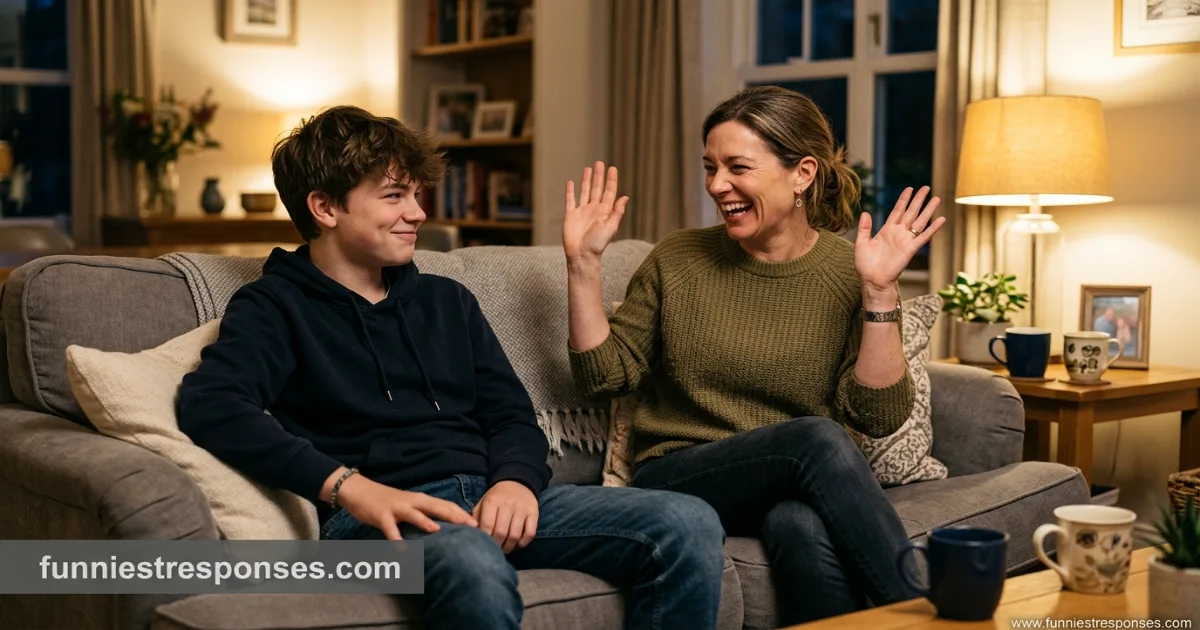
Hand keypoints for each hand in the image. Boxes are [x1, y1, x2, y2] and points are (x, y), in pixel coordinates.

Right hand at [334, 474, 477, 540]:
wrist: (359, 491)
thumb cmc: (387, 501)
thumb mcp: (409, 505)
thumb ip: (424, 513)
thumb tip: (442, 527)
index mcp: (421, 500)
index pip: (445, 504)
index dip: (462, 513)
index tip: (477, 524)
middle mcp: (412, 501)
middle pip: (436, 507)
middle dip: (454, 516)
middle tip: (470, 527)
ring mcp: (397, 508)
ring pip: (414, 514)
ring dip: (425, 522)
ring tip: (437, 531)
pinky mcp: (381, 515)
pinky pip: (389, 528)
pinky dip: (395, 538)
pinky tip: (401, 549)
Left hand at [473, 480, 538, 553]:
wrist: (517, 482)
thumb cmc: (496, 498)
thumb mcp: (483, 503)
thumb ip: (476, 518)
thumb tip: (473, 536)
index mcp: (492, 502)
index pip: (487, 525)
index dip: (485, 539)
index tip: (484, 546)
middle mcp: (508, 505)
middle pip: (501, 533)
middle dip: (497, 546)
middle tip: (494, 551)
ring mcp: (522, 509)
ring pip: (515, 535)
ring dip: (509, 547)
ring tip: (505, 550)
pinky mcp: (534, 513)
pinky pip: (530, 534)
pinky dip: (523, 543)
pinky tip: (516, 544)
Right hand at [563, 161, 629, 262]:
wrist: (581, 255)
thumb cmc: (597, 244)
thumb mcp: (611, 227)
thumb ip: (617, 212)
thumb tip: (625, 197)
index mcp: (605, 212)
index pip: (609, 192)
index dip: (611, 180)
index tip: (612, 168)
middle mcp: (593, 209)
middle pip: (597, 188)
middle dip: (599, 176)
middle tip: (600, 163)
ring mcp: (582, 211)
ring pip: (584, 191)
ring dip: (586, 180)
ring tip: (588, 168)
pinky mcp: (570, 215)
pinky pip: (570, 200)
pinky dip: (570, 191)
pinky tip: (571, 182)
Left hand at [854, 186, 945, 302]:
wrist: (872, 280)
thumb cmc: (865, 265)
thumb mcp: (861, 243)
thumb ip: (864, 228)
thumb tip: (865, 212)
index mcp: (886, 230)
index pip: (897, 211)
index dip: (903, 200)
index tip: (910, 188)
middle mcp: (898, 233)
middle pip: (911, 212)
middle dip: (918, 200)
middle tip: (926, 188)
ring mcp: (905, 240)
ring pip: (919, 221)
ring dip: (928, 210)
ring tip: (936, 198)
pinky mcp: (910, 249)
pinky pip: (923, 237)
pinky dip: (933, 228)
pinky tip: (941, 219)